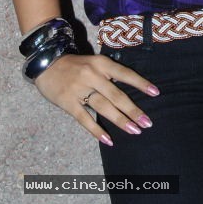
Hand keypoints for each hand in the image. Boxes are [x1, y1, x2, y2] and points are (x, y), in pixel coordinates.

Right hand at [33, 53, 159, 145]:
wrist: (46, 64)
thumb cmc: (75, 65)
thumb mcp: (94, 63)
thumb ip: (109, 75)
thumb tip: (129, 92)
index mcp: (101, 64)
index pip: (125, 74)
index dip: (141, 84)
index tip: (156, 93)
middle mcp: (92, 75)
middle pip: (117, 95)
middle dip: (133, 110)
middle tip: (147, 123)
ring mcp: (79, 89)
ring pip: (104, 107)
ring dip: (120, 120)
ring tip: (134, 131)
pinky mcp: (68, 102)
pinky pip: (85, 119)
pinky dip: (97, 130)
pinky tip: (108, 140)